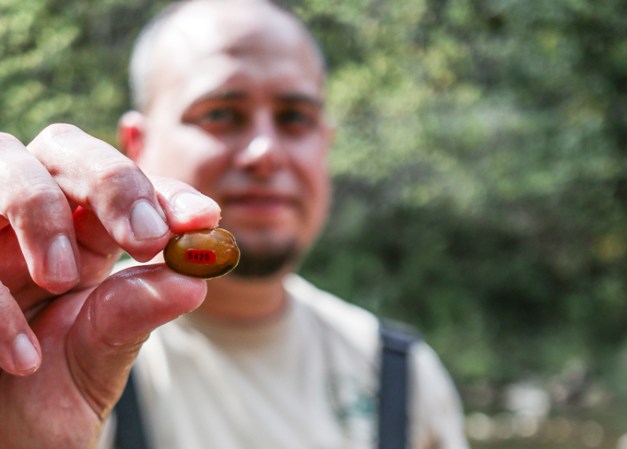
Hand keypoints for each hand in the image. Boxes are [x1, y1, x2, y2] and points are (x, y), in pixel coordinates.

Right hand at [0, 124, 218, 447]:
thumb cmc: (53, 388)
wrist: (4, 438)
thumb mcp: (103, 351)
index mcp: (87, 234)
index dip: (165, 192)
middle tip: (147, 238)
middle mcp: (38, 222)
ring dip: (41, 210)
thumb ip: (139, 311)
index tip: (204, 218)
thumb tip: (195, 279)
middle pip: (64, 148)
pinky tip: (25, 356)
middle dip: (111, 181)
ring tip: (63, 278)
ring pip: (7, 162)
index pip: (129, 186)